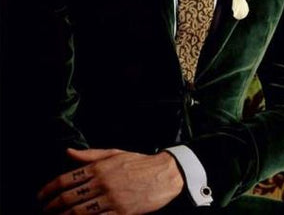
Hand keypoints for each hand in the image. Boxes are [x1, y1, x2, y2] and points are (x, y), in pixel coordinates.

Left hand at [38, 148, 183, 213]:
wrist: (164, 174)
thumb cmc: (138, 162)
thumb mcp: (114, 153)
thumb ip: (90, 155)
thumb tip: (68, 152)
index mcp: (100, 167)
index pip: (67, 179)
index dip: (50, 189)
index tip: (41, 196)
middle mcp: (103, 182)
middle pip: (69, 198)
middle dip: (53, 207)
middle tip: (45, 211)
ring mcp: (112, 199)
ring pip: (79, 212)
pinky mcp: (121, 213)